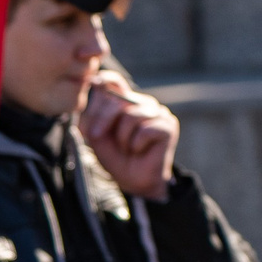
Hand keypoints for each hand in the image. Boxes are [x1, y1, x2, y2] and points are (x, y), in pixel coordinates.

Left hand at [80, 72, 178, 199]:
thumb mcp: (97, 135)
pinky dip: (136, 145)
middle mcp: (143, 103)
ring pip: (131, 115)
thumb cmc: (115, 157)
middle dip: (103, 120)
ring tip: (127, 148)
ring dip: (122, 138)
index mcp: (126, 102)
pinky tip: (140, 151)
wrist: (133, 181)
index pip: (116, 82)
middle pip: (118, 99)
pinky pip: (145, 130)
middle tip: (98, 137)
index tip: (93, 82)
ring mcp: (158, 113)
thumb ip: (95, 113)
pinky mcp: (168, 125)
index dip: (105, 80)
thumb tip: (96, 86)